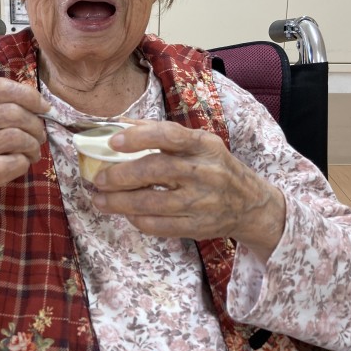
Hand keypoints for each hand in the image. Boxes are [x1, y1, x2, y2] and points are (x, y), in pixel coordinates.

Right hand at [0, 77, 48, 230]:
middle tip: (39, 135)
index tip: (43, 106)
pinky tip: (21, 165)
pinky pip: (8, 164)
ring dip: (32, 145)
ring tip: (32, 152)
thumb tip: (31, 100)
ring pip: (13, 137)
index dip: (27, 94)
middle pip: (9, 112)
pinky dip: (23, 163)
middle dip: (35, 123)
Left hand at [91, 121, 285, 261]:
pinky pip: (160, 226)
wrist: (251, 204)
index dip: (139, 137)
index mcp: (203, 145)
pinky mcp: (198, 227)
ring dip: (120, 203)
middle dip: (121, 175)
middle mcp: (204, 172)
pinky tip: (126, 214)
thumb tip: (119, 123)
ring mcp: (202, 202)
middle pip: (156, 171)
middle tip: (99, 179)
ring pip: (153, 203)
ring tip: (100, 200)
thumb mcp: (199, 143)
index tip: (113, 142)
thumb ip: (161, 132)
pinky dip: (137, 220)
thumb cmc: (215, 167)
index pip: (170, 135)